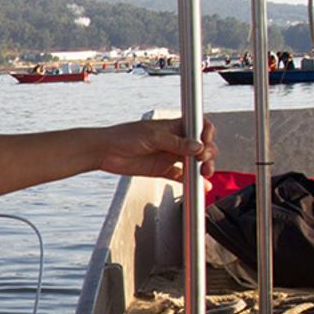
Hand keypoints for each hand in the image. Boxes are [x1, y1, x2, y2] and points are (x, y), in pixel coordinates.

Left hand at [96, 117, 215, 181]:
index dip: (206, 133)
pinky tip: (201, 186)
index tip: (205, 141)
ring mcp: (170, 156)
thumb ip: (176, 143)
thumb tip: (198, 146)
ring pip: (194, 162)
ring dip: (203, 167)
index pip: (199, 127)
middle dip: (208, 153)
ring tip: (204, 173)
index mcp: (174, 127)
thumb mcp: (152, 136)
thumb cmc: (123, 136)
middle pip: (202, 146)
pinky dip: (192, 182)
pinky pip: (182, 176)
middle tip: (203, 160)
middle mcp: (175, 141)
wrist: (104, 151)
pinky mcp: (163, 170)